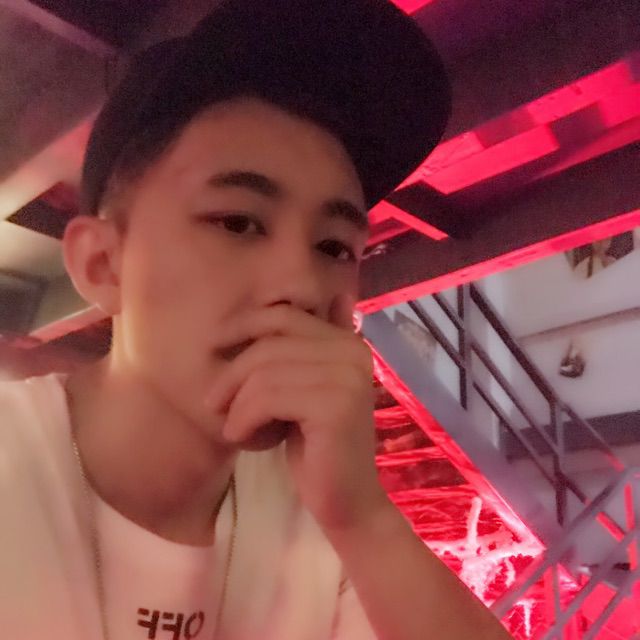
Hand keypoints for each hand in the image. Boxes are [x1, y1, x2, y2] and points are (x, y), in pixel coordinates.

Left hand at [206, 295, 386, 530]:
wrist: (346, 502)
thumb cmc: (314, 447)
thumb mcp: (298, 390)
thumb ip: (293, 353)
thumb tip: (258, 315)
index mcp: (347, 341)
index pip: (283, 316)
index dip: (243, 325)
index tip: (215, 347)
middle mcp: (353, 351)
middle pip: (269, 343)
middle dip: (232, 374)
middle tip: (214, 405)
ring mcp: (348, 377)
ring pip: (265, 372)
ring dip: (237, 404)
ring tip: (236, 429)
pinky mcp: (336, 406)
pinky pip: (268, 398)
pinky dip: (244, 419)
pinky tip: (244, 439)